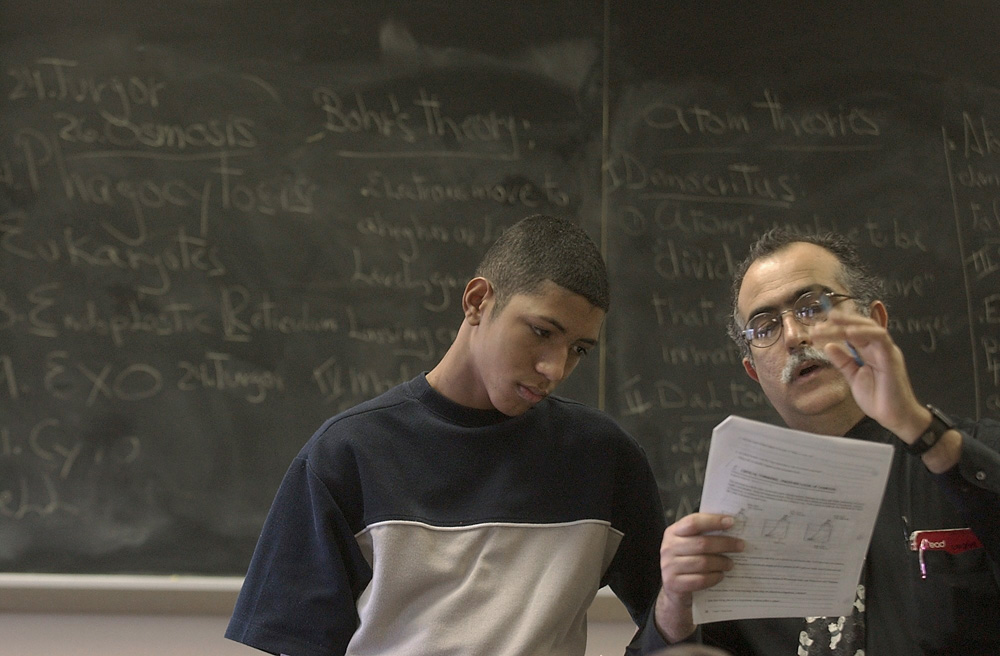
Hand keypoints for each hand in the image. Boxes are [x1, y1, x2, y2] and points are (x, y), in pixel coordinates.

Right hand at [654, 513, 743, 642]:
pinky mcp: (674, 584)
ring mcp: (669, 566)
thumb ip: (703, 535)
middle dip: (725, 544)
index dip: (713, 521)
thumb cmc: (686, 561)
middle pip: (702, 543)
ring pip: (703, 562)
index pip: (693, 522)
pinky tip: (721, 575)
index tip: (731, 522)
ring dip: (721, 563)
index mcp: (673, 532)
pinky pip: (700, 580)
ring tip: (731, 563)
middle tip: (740, 546)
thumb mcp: (689, 544)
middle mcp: (668, 548)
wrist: (673, 589)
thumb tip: (730, 526)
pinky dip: (714, 577)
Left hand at [812, 312, 961, 470]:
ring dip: (850, 323)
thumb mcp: (853, 377)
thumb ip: (843, 361)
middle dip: (842, 320)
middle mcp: (879, 348)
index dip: (837, 327)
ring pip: (870, 328)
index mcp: (870, 351)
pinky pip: (881, 338)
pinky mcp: (891, 358)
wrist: (894, 416)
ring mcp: (886, 351)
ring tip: (832, 321)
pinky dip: (865, 332)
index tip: (817, 327)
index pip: (854, 332)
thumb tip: (829, 346)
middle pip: (860, 326)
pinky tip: (849, 332)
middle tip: (822, 319)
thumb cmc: (877, 398)